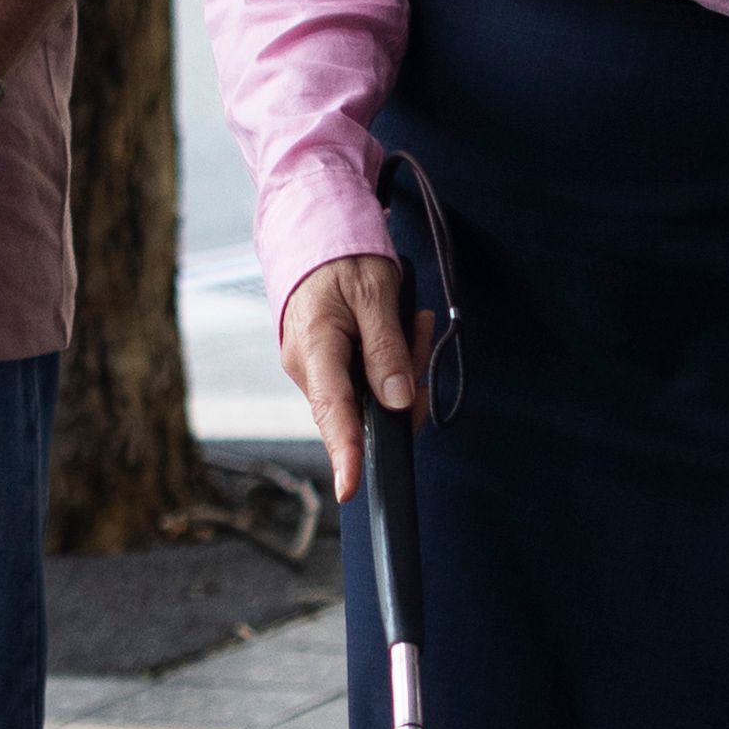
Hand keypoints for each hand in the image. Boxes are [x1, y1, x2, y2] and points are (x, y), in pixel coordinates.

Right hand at [280, 253, 422, 503]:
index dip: (344, 453)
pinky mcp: (327, 370)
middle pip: (363, 408)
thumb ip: (386, 348)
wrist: (314, 240)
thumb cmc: (342, 260)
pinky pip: (365, 383)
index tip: (349, 488)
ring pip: (370, 397)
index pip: (332, 411)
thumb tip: (396, 400)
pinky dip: (390, 363)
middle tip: (420, 330)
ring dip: (401, 367)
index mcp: (314, 347)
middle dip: (404, 384)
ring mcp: (315, 372)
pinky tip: (401, 331)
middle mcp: (307, 369)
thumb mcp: (374, 293)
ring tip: (412, 320)